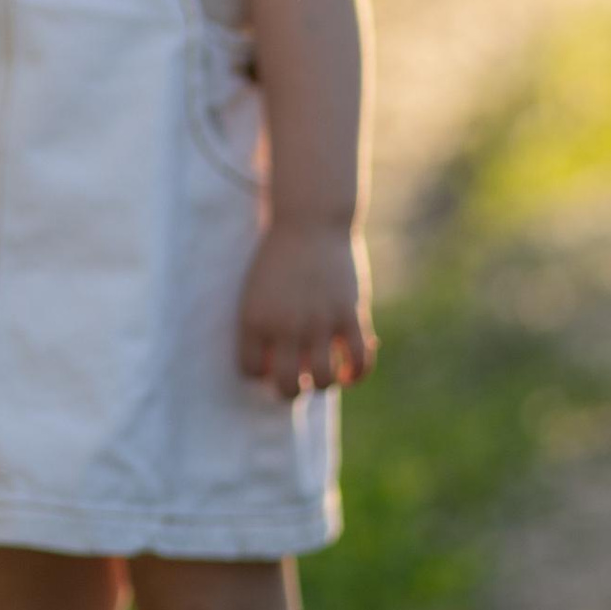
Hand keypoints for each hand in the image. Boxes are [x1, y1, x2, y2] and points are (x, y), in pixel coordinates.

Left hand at [239, 219, 373, 397]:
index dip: (262, 373)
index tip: (272, 362)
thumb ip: (263, 327)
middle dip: (292, 390)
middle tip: (299, 377)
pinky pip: (359, 361)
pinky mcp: (349, 314)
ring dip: (324, 384)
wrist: (309, 219)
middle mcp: (285, 326)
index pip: (251, 371)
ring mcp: (319, 321)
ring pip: (324, 380)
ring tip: (324, 372)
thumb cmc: (280, 257)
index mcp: (254, 320)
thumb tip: (276, 366)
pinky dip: (357, 375)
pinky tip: (350, 372)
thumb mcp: (256, 291)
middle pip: (287, 387)